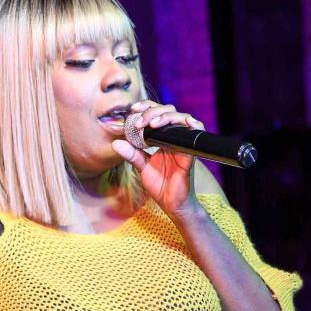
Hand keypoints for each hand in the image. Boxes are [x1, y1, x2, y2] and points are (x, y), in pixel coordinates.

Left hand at [111, 99, 205, 219]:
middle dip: (152, 111)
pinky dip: (193, 125)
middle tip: (139, 122)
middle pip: (168, 111)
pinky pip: (195, 135)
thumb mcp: (142, 167)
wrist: (172, 204)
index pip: (156, 113)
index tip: (133, 109)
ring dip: (166, 117)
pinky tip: (186, 123)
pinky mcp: (190, 153)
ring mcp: (183, 144)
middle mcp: (174, 137)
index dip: (146, 107)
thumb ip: (132, 154)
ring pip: (181, 118)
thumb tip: (115, 143)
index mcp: (163, 137)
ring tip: (152, 124)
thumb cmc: (160, 185)